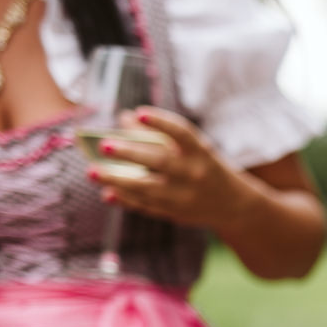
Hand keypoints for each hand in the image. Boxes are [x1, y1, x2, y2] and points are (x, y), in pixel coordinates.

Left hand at [89, 107, 248, 230]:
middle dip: (130, 153)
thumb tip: (125, 118)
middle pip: (160, 162)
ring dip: (117, 180)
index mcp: (202, 153)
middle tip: (104, 145)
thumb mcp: (195, 150)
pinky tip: (107, 192)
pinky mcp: (176, 213)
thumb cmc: (206, 168)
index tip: (140, 112)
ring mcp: (185, 196)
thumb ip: (162, 135)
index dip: (162, 122)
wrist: (234, 205)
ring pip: (147, 188)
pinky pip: (146, 206)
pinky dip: (126, 200)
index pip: (183, 134)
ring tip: (92, 172)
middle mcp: (195, 174)